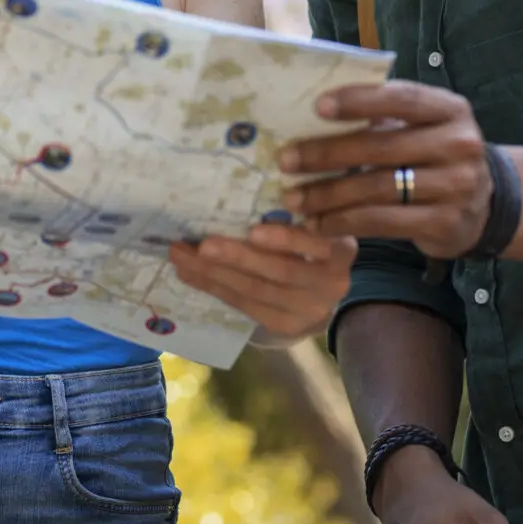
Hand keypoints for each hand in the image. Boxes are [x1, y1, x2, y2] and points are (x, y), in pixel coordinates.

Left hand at [168, 221, 356, 341]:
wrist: (319, 300)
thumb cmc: (310, 251)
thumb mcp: (313, 233)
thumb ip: (293, 221)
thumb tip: (240, 197)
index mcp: (340, 252)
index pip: (313, 245)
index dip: (285, 239)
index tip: (254, 230)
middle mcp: (331, 284)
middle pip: (279, 271)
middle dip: (237, 257)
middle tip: (202, 243)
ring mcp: (308, 311)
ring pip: (255, 291)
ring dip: (213, 272)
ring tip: (182, 256)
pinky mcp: (284, 327)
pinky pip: (244, 305)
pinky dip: (214, 287)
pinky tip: (190, 273)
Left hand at [279, 83, 493, 258]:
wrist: (484, 206)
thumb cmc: (433, 155)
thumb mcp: (421, 127)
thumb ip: (383, 116)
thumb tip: (313, 111)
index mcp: (450, 109)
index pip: (402, 98)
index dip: (359, 100)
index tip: (317, 106)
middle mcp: (460, 145)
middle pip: (381, 146)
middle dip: (327, 154)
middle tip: (286, 161)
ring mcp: (456, 187)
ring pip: (377, 188)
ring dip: (328, 195)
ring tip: (293, 199)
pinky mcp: (445, 223)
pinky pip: (383, 222)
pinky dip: (344, 222)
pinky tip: (317, 224)